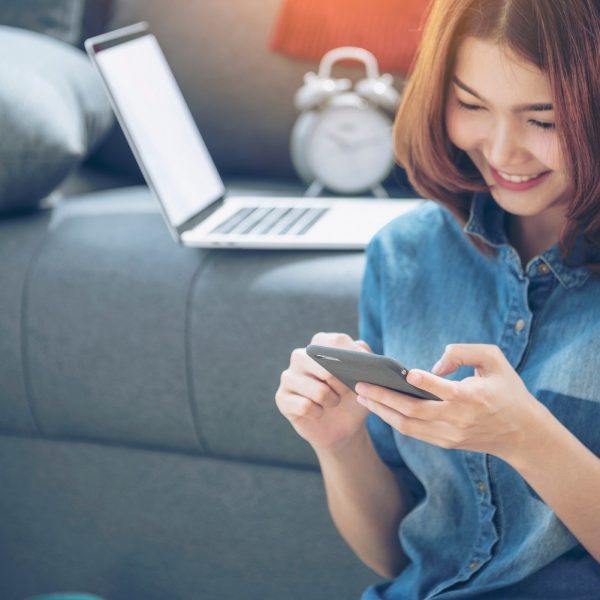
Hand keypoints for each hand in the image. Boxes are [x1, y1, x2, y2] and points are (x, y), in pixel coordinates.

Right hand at [275, 332, 371, 452]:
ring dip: (332, 402)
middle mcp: (300, 355)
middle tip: (345, 392)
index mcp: (320, 343)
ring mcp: (288, 376)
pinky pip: (305, 406)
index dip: (353, 360)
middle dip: (343, 385)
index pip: (336, 342)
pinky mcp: (281, 397)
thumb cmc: (354, 396)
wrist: (343, 426)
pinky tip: (319, 413)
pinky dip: (318, 413)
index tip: (362, 373)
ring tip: (333, 402)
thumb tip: (361, 351)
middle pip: (327, 368)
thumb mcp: (366, 377)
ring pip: (318, 391)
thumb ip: (366, 359)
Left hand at [355, 344, 547, 461]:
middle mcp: (457, 419)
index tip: (406, 372)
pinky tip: (379, 407)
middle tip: (359, 384)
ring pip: (408, 426)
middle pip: (413, 410)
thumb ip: (465, 352)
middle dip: (383, 397)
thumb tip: (435, 365)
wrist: (523, 434)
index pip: (444, 390)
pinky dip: (394, 420)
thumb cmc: (508, 390)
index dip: (425, 381)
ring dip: (382, 411)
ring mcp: (449, 434)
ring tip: (362, 396)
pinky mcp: (445, 442)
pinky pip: (413, 432)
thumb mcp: (495, 361)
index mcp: (472, 398)